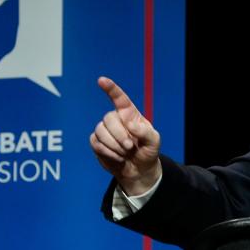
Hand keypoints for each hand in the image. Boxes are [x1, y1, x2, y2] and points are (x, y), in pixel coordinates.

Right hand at [89, 77, 161, 194]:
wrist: (138, 170)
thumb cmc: (147, 152)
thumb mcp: (154, 142)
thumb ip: (146, 132)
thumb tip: (130, 125)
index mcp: (130, 114)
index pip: (119, 98)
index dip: (111, 88)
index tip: (101, 80)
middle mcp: (115, 119)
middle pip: (108, 118)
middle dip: (120, 135)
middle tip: (130, 147)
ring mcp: (105, 130)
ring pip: (100, 131)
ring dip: (114, 146)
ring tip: (125, 154)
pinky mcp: (97, 142)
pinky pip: (95, 143)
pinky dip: (107, 153)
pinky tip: (118, 158)